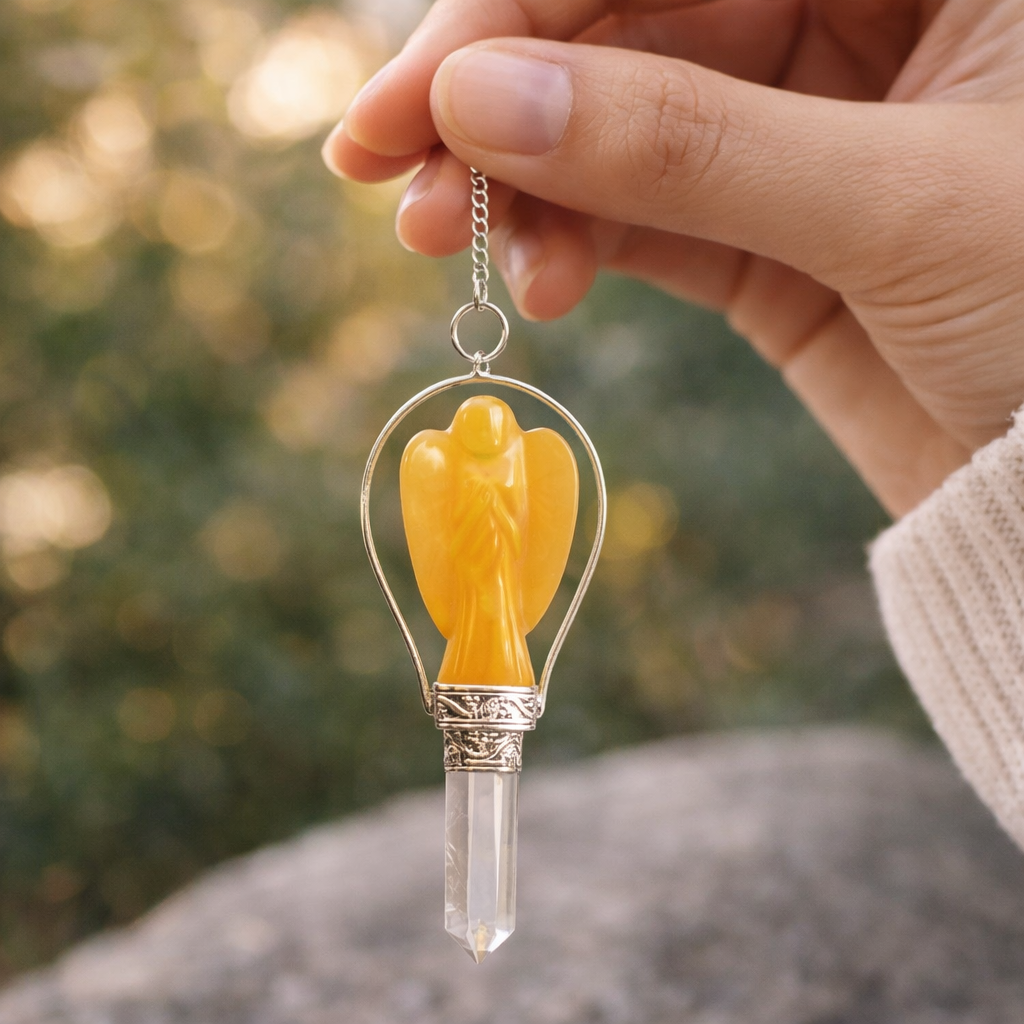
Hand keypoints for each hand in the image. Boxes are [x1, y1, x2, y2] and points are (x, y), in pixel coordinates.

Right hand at [323, 0, 1023, 516]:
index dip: (528, 1)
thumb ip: (686, 146)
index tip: (422, 88)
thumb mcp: (893, 209)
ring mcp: (802, 126)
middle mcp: (858, 15)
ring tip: (451, 241)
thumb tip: (482, 101)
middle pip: (627, 19)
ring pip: (617, 122)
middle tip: (389, 165)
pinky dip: (574, 241)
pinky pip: (641, 213)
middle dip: (499, 94)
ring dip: (521, 180)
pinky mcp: (767, 228)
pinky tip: (538, 279)